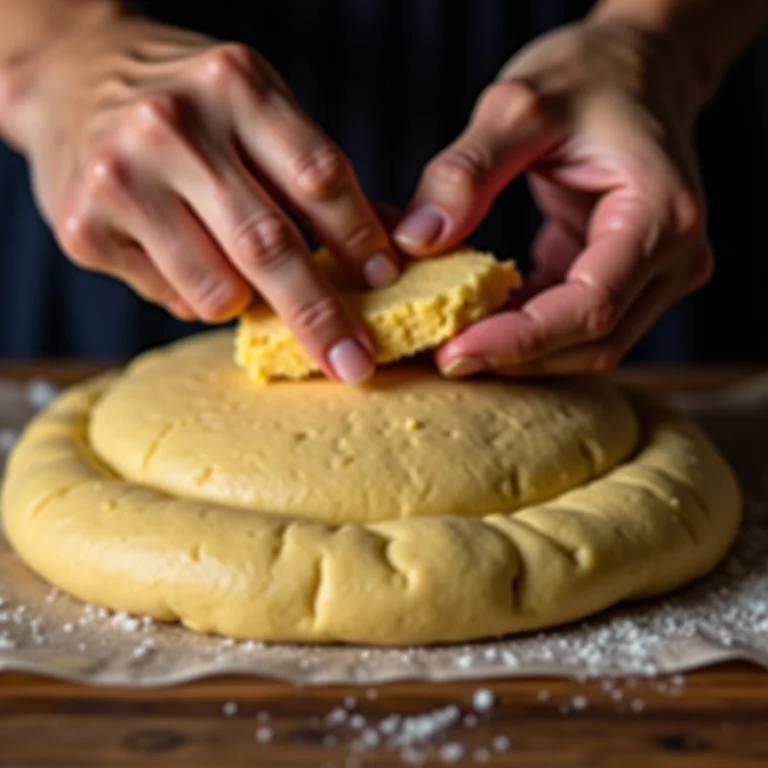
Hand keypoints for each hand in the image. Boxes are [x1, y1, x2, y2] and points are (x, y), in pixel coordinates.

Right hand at [1, 14, 397, 382]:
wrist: (74, 78)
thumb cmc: (190, 108)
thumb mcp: (254, 110)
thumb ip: (312, 175)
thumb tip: (391, 247)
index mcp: (236, 87)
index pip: (317, 176)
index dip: (359, 237)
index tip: (386, 283)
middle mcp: (173, 127)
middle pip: (269, 243)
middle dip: (321, 314)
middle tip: (356, 362)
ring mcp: (122, 177)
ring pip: (218, 290)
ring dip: (247, 303)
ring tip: (239, 274)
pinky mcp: (85, 227)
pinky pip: (172, 298)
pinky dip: (196, 296)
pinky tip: (182, 257)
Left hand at [394, 20, 712, 375]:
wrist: (638, 66)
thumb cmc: (592, 73)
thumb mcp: (521, 105)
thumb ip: (467, 170)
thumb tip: (417, 239)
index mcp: (662, 215)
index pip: (591, 307)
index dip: (519, 341)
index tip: (452, 353)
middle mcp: (672, 257)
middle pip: (591, 340)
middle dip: (512, 356)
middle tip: (435, 352)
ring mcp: (654, 273)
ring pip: (583, 343)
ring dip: (516, 349)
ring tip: (448, 335)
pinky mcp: (625, 276)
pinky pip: (572, 320)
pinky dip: (523, 326)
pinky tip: (476, 313)